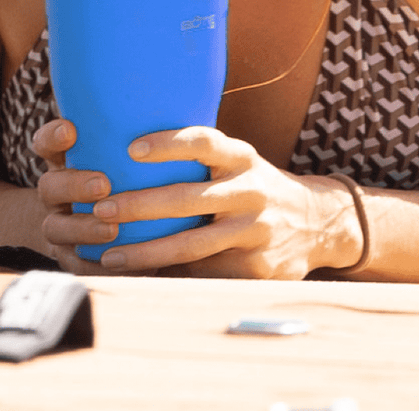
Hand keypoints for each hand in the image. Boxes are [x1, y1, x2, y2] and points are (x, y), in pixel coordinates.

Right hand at [31, 119, 155, 275]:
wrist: (117, 227)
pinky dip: (94, 264)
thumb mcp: (134, 154)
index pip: (47, 142)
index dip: (53, 136)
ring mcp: (60, 225)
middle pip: (49, 186)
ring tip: (111, 229)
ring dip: (83, 228)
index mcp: (67, 160)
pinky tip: (115, 264)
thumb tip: (184, 100)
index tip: (71, 130)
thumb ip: (142, 135)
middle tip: (103, 184)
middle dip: (74, 184)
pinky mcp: (72, 258)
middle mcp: (57, 191)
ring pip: (56, 227)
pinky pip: (76, 264)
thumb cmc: (135, 176)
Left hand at [85, 126, 364, 278]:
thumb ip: (201, 160)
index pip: (204, 142)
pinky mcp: (257, 268)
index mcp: (242, 157)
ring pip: (192, 245)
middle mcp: (251, 190)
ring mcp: (256, 230)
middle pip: (189, 198)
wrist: (318, 222)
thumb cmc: (254, 187)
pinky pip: (204, 273)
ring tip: (108, 253)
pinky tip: (139, 277)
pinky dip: (169, 276)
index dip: (169, 143)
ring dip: (146, 251)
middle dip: (140, 205)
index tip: (131, 148)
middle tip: (101, 209)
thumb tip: (128, 154)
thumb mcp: (239, 163)